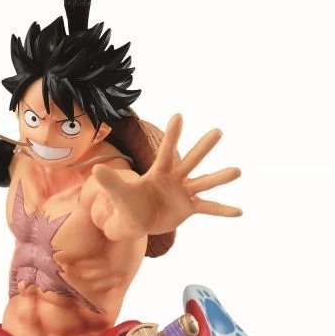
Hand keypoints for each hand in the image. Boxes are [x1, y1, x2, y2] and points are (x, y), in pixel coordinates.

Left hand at [85, 114, 241, 237]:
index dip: (172, 135)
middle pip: (191, 161)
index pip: (166, 151)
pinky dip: (222, 211)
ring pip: (204, 183)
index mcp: (159, 172)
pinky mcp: (188, 208)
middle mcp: (175, 179)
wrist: (136, 221)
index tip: (178, 115)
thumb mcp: (118, 193)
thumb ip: (110, 181)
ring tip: (238, 170)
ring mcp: (183, 193)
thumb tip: (95, 169)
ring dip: (220, 178)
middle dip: (203, 147)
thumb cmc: (127, 203)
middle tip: (218, 131)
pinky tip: (239, 212)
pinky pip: (208, 208)